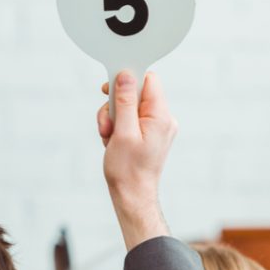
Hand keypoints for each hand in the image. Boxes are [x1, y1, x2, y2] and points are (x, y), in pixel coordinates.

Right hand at [97, 70, 175, 249]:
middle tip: (107, 125)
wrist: (132, 195)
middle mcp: (163, 119)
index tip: (109, 90)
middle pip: (136, 94)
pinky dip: (118, 127)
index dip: (127, 80)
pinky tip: (113, 141)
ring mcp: (157, 127)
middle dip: (116, 106)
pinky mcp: (149, 135)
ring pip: (130, 107)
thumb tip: (126, 75)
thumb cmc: (127, 169)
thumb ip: (125, 101)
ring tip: (109, 137)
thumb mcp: (123, 131)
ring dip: (114, 119)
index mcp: (161, 116)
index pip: (148, 80)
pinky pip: (131, 120)